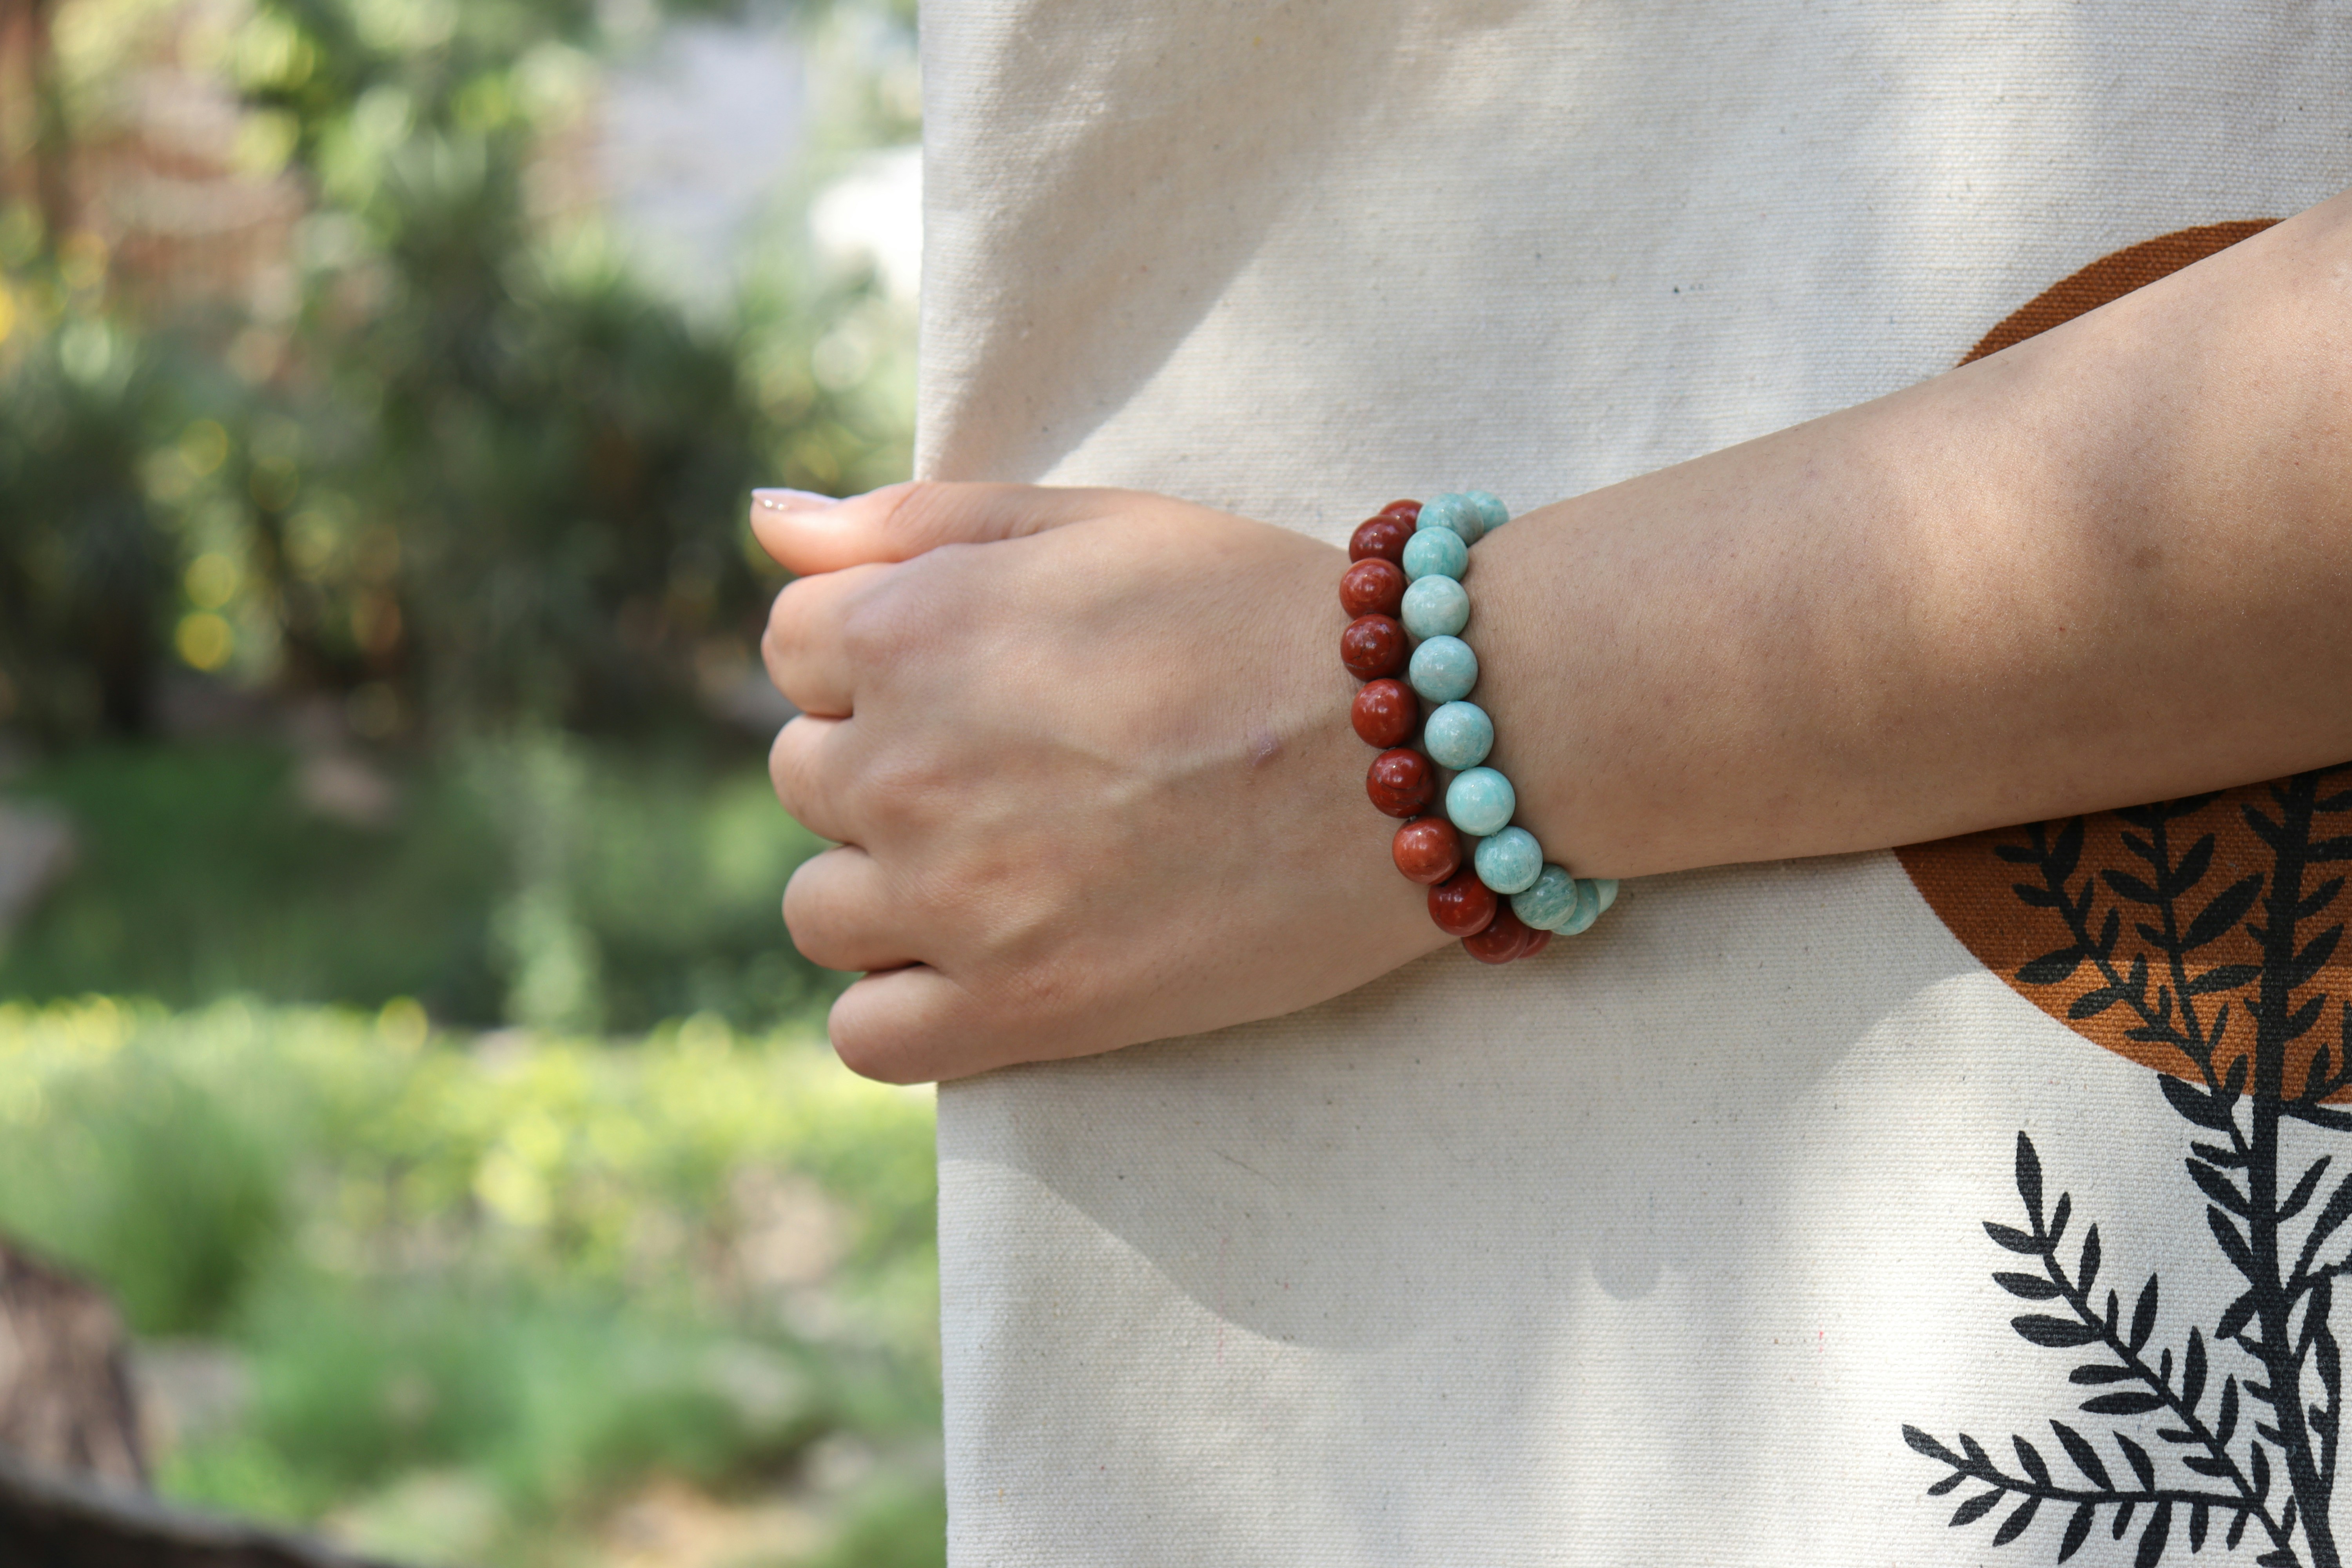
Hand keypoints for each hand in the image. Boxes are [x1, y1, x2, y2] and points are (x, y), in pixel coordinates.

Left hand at [754, 482, 1448, 1082]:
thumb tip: (763, 522)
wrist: (1415, 744)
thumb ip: (910, 520)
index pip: (794, 648)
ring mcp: (957, 899)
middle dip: (889, 765)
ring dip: (884, 889)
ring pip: (818, 911)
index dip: (881, 655)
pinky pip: (867, 1037)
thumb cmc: (1261, 613)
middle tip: (1021, 767)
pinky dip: (900, 1010)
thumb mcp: (1088, 522)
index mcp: (915, 630)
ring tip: (1005, 867)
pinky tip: (979, 968)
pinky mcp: (1022, 1009)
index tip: (976, 673)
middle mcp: (907, 766)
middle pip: (805, 777)